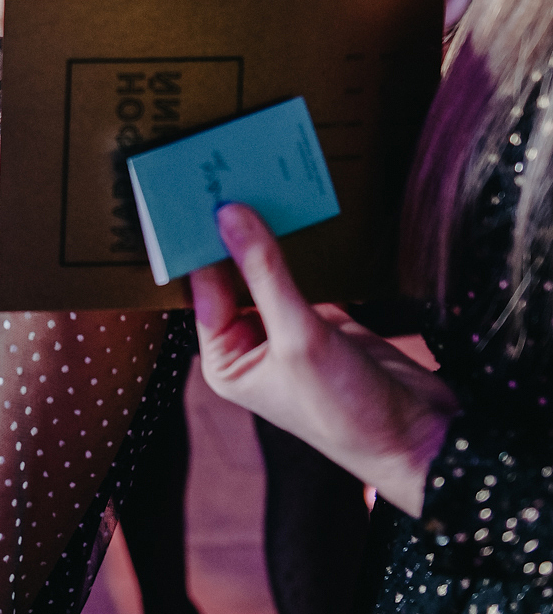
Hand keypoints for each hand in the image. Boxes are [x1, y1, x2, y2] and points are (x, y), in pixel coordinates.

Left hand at [191, 205, 458, 514]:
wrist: (416, 439)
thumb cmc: (345, 410)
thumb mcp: (298, 337)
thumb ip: (264, 273)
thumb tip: (229, 216)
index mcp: (226, 361)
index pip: (204, 289)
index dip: (200, 243)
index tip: (197, 193)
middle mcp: (251, 345)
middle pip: (233, 276)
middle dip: (233, 234)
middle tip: (226, 174)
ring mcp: (289, 331)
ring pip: (269, 271)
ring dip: (268, 234)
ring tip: (258, 179)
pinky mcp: (326, 320)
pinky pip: (305, 273)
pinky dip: (303, 247)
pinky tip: (299, 209)